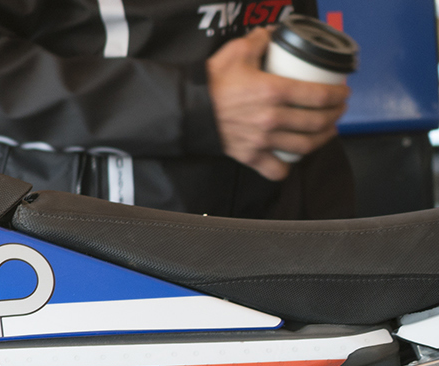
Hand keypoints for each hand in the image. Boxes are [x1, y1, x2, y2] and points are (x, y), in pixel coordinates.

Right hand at [206, 27, 347, 179]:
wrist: (185, 110)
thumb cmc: (210, 83)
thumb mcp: (235, 53)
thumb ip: (259, 40)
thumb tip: (272, 33)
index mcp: (274, 91)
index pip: (320, 96)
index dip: (338, 95)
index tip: (343, 92)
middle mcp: (273, 118)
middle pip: (317, 122)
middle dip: (335, 116)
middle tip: (338, 110)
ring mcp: (262, 140)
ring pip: (304, 146)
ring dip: (322, 139)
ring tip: (326, 132)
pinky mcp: (249, 156)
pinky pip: (276, 170)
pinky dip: (287, 167)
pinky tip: (291, 158)